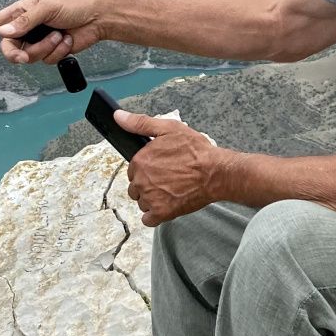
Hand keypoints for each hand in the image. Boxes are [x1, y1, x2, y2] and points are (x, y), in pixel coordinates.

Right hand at [0, 0, 107, 65]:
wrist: (97, 19)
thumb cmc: (73, 6)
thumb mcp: (47, 8)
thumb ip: (25, 21)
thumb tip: (3, 32)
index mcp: (22, 12)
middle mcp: (27, 27)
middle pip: (10, 48)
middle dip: (18, 55)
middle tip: (25, 58)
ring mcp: (38, 40)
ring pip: (30, 56)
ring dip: (46, 48)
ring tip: (60, 35)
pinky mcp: (50, 51)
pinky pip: (46, 60)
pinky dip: (58, 52)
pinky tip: (67, 40)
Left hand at [116, 110, 225, 225]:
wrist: (216, 173)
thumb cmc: (196, 151)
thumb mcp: (169, 129)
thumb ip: (140, 123)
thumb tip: (119, 116)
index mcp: (140, 161)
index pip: (133, 170)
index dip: (146, 169)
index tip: (160, 168)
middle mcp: (141, 180)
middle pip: (136, 187)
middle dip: (148, 185)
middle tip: (168, 180)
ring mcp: (150, 198)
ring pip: (142, 202)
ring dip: (153, 200)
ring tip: (171, 191)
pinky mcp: (161, 213)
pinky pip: (148, 219)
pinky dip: (156, 215)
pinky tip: (168, 205)